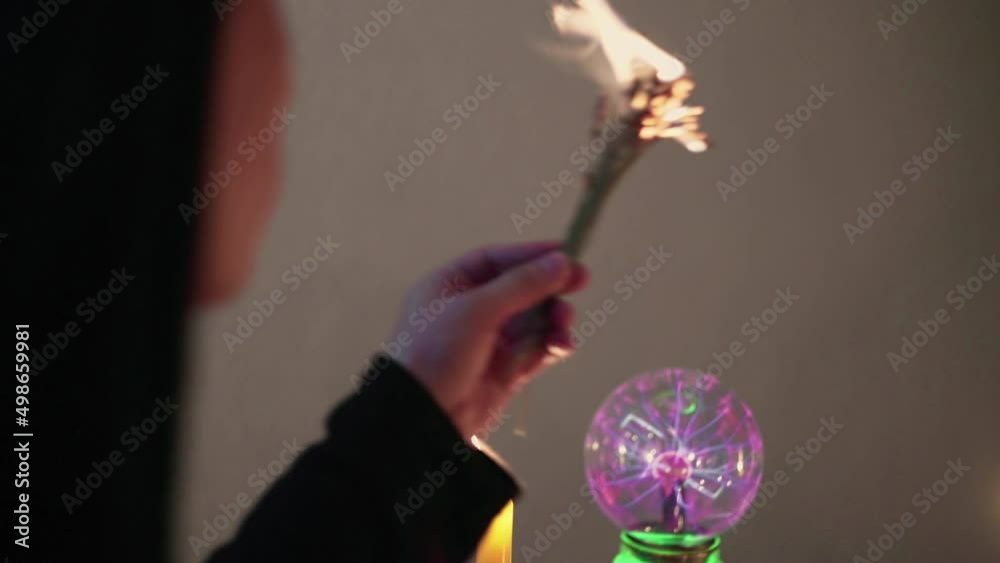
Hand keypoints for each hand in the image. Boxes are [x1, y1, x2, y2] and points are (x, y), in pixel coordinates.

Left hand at [391, 242, 588, 438]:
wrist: (420, 419)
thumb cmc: (437, 351)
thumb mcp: (476, 310)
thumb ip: (522, 285)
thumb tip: (562, 261)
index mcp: (449, 286)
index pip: (496, 261)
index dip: (531, 254)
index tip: (567, 252)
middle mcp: (468, 310)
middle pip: (519, 289)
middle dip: (549, 287)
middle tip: (581, 282)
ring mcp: (487, 342)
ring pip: (532, 320)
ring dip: (553, 317)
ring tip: (564, 322)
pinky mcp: (503, 371)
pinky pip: (535, 350)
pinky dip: (551, 344)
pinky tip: (562, 344)